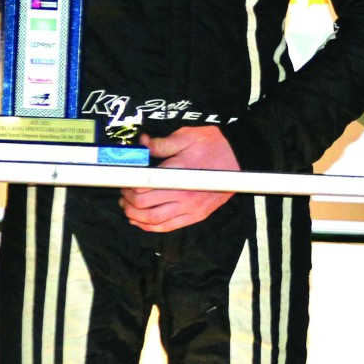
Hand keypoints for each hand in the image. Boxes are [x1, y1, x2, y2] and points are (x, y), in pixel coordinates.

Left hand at [122, 126, 240, 232]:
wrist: (240, 158)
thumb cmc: (213, 145)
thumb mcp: (187, 136)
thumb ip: (161, 143)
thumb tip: (140, 144)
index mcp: (179, 173)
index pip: (144, 185)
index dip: (128, 184)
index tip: (123, 179)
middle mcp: (184, 194)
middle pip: (144, 205)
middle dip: (128, 199)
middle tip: (123, 191)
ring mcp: (191, 208)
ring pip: (153, 220)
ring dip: (134, 216)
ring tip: (127, 207)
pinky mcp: (196, 215)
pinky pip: (167, 227)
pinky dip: (149, 227)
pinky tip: (140, 221)